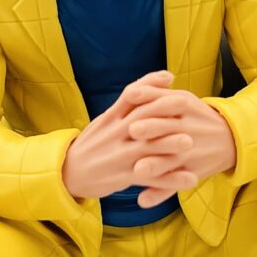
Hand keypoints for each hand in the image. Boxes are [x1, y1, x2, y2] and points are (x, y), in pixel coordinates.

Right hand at [61, 70, 199, 201]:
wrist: (67, 172)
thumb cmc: (92, 145)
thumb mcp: (103, 122)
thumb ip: (123, 107)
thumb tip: (144, 87)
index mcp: (109, 119)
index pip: (130, 95)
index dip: (150, 84)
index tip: (170, 76)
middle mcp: (113, 134)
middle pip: (140, 117)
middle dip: (163, 108)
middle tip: (186, 103)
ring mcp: (118, 156)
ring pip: (145, 148)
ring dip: (168, 144)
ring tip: (189, 142)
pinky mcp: (122, 177)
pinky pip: (149, 177)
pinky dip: (170, 179)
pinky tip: (189, 179)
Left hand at [124, 83, 236, 207]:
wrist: (231, 139)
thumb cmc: (194, 115)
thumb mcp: (181, 99)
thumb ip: (155, 93)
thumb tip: (130, 92)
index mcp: (184, 106)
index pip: (165, 101)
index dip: (147, 100)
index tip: (129, 99)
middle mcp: (188, 129)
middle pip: (168, 128)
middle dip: (151, 128)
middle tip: (132, 130)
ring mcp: (191, 153)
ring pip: (171, 159)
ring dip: (155, 165)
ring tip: (138, 170)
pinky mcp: (192, 173)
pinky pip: (174, 185)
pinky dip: (159, 194)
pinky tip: (143, 200)